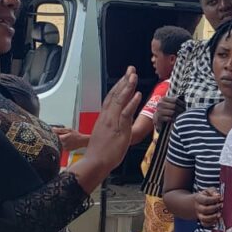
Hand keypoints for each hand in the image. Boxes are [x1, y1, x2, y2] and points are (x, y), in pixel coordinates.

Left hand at [54, 127, 89, 151]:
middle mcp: (62, 144)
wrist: (82, 141)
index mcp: (62, 139)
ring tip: (66, 139)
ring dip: (60, 141)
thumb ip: (60, 129)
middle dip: (57, 137)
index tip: (56, 133)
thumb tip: (53, 129)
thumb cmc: (77, 135)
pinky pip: (61, 147)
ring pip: (58, 144)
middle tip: (63, 136)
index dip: (54, 134)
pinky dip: (63, 144)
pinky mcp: (66, 150)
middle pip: (55, 140)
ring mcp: (64, 148)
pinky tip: (67, 142)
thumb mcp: (68, 130)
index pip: (53, 136)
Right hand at [69, 68, 140, 192]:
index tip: (125, 77)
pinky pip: (126, 113)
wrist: (94, 162)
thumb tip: (117, 126)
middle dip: (124, 81)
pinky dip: (132, 103)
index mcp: (104, 118)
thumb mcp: (106, 136)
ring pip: (120, 100)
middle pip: (115, 94)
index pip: (111, 98)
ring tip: (134, 76)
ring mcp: (112, 121)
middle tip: (130, 69)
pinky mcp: (118, 128)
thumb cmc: (100, 153)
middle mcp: (107, 116)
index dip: (118, 86)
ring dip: (128, 87)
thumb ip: (111, 128)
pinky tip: (137, 94)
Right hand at [154, 94, 184, 127]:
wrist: (158, 117)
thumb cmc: (166, 110)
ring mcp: (159, 110)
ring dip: (178, 115)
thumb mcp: (170, 104)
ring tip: (181, 116)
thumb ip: (176, 102)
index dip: (182, 104)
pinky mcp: (159, 117)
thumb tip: (185, 101)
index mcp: (164, 98)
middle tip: (185, 113)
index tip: (185, 107)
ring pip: (172, 112)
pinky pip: (169, 118)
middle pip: (174, 106)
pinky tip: (176, 120)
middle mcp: (160, 103)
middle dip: (181, 110)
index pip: (176, 100)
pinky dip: (174, 119)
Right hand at [195, 189, 222, 227]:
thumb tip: (218, 195)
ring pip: (204, 218)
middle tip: (222, 206)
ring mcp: (199, 214)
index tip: (221, 198)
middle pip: (205, 210)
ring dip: (213, 217)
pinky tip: (216, 220)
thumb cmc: (206, 196)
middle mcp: (198, 207)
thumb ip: (213, 191)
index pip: (205, 200)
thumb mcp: (208, 191)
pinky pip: (205, 224)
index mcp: (198, 198)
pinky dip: (211, 223)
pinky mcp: (202, 220)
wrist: (198, 203)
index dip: (214, 200)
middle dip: (215, 208)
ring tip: (220, 214)